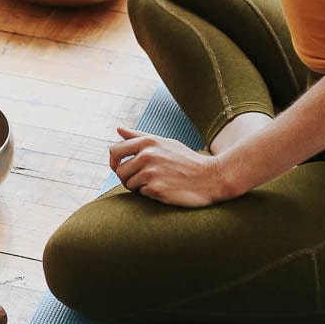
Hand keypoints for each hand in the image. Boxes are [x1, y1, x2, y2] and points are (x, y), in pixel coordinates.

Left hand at [109, 124, 232, 207]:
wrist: (211, 177)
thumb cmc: (186, 160)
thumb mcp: (164, 143)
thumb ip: (139, 136)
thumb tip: (118, 129)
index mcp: (148, 142)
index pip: (115, 150)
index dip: (113, 161)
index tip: (118, 167)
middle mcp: (147, 155)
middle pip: (119, 171)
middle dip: (127, 178)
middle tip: (142, 180)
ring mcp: (151, 172)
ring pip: (129, 184)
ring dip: (140, 187)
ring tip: (158, 183)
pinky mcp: (156, 189)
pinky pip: (141, 194)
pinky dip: (150, 194)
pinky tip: (165, 189)